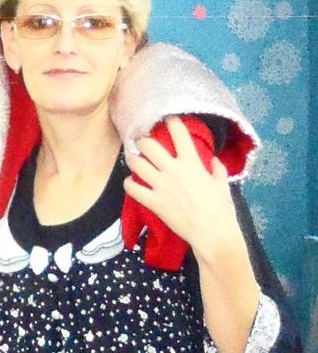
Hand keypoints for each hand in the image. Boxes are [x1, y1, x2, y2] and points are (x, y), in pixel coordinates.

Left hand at [124, 116, 239, 255]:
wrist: (212, 233)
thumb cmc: (221, 209)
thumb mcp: (222, 184)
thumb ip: (216, 169)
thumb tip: (213, 161)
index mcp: (191, 162)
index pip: (178, 133)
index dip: (171, 122)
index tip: (167, 119)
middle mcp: (173, 170)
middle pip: (149, 146)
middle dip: (143, 141)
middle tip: (142, 142)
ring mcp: (161, 186)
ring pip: (137, 164)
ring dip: (133, 159)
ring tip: (133, 158)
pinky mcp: (153, 202)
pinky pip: (133, 189)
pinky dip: (129, 184)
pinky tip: (131, 183)